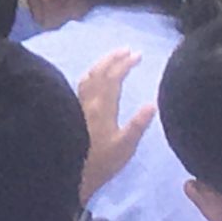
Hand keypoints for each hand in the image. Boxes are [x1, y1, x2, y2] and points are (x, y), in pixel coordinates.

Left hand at [80, 48, 153, 200]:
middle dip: (113, 58)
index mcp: (102, 107)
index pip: (113, 78)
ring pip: (88, 76)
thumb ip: (137, 125)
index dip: (124, 64)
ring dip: (101, 64)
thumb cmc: (101, 161)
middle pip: (99, 72)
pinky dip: (92, 74)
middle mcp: (88, 101)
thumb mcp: (125, 147)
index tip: (137, 55)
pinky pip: (82, 83)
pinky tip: (94, 77)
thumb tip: (151, 104)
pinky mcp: (73, 108)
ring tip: (113, 58)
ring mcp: (78, 103)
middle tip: (127, 50)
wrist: (70, 169)